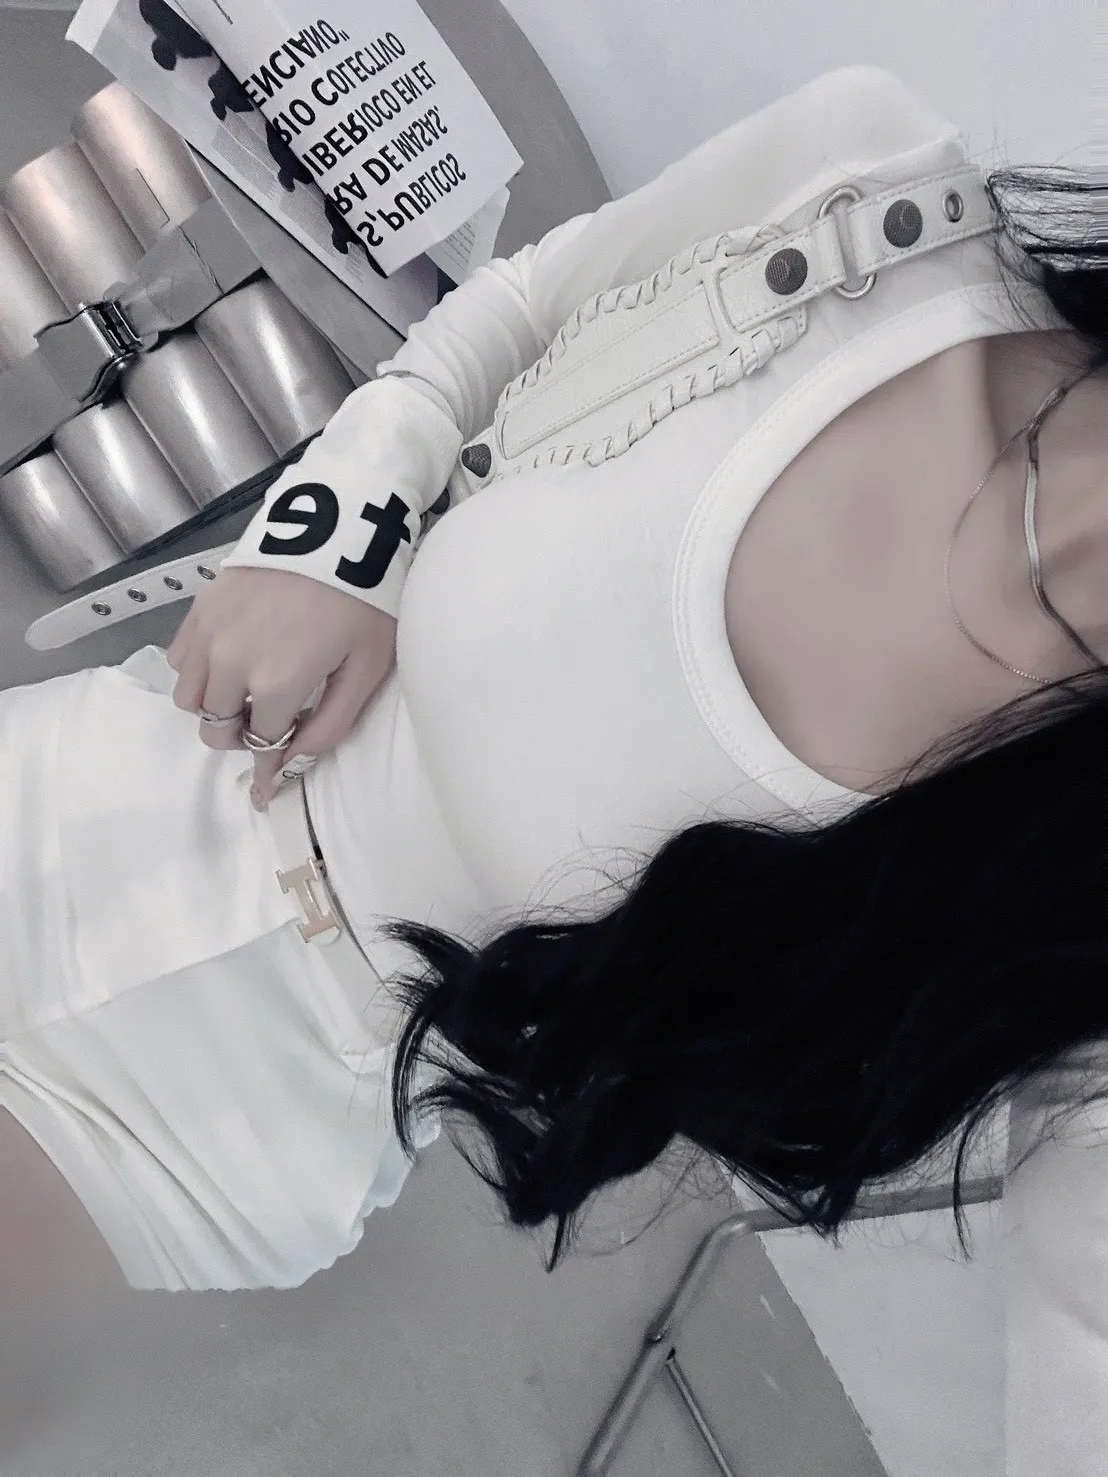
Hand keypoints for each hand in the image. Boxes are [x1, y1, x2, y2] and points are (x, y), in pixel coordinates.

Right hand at [165, 565, 397, 806]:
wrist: (340, 525)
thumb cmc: (365, 599)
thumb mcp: (366, 668)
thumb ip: (330, 723)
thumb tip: (295, 761)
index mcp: (275, 683)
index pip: (259, 745)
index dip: (267, 768)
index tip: (269, 786)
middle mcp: (232, 663)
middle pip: (215, 729)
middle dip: (241, 737)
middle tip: (269, 724)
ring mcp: (210, 633)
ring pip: (189, 699)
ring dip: (214, 707)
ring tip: (246, 693)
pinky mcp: (200, 606)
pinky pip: (179, 659)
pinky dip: (198, 671)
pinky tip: (229, 660)